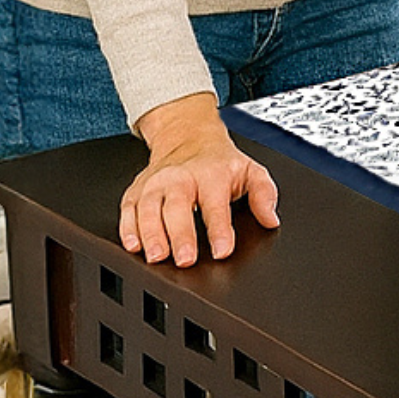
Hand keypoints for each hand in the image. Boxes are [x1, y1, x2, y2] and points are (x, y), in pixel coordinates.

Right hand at [120, 92, 279, 266]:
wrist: (187, 137)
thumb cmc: (219, 161)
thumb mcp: (251, 170)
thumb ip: (264, 194)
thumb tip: (271, 219)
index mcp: (211, 174)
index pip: (216, 205)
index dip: (220, 230)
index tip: (222, 251)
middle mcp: (180, 178)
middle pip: (177, 207)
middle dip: (180, 235)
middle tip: (185, 260)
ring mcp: (155, 184)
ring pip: (148, 209)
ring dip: (151, 235)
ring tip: (157, 257)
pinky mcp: (136, 191)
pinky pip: (128, 210)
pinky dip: (128, 228)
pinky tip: (134, 245)